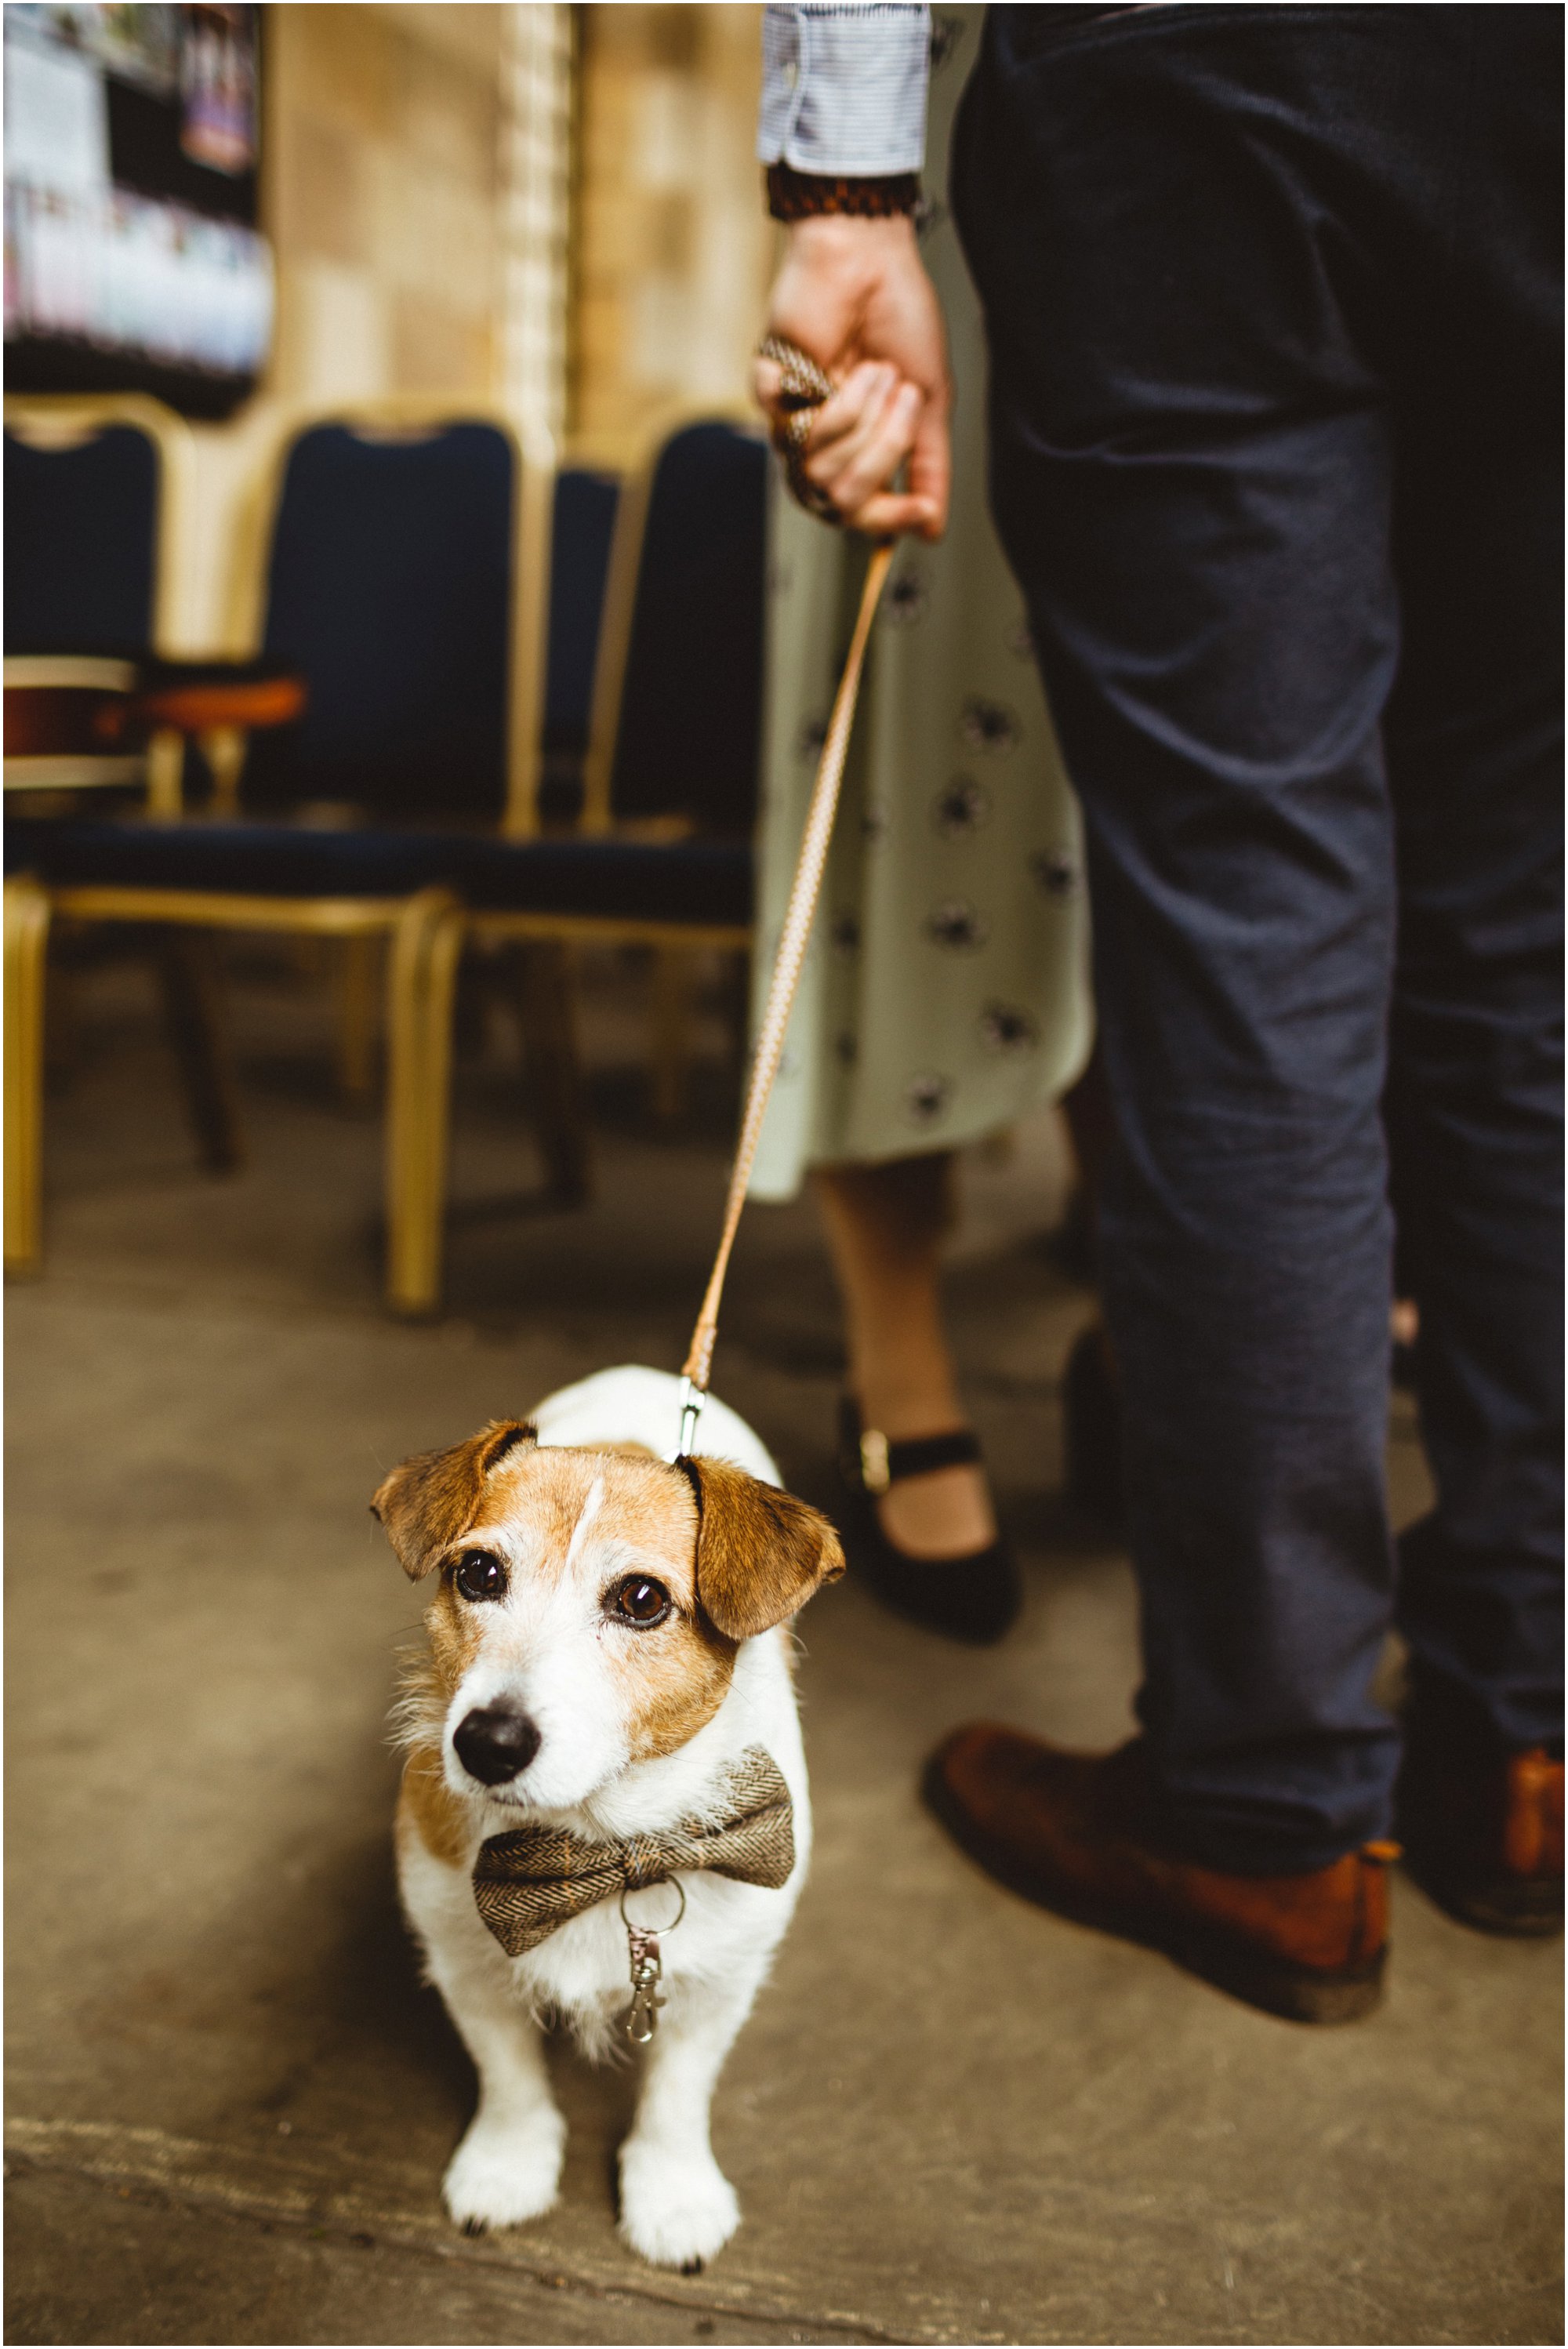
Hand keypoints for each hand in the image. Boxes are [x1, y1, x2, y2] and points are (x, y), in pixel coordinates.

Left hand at [754, 213, 950, 538]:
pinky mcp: (769, 392)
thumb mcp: (930, 399)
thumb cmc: (900, 318)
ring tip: (875, 371)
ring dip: (862, 419)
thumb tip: (932, 528)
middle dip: (883, 450)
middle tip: (900, 396)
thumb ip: (928, 465)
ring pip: (821, 469)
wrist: (871, 259)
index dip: (892, 519)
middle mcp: (825, 441)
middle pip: (845, 496)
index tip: (920, 509)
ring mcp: (794, 419)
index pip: (864, 512)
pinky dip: (835, 399)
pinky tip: (841, 362)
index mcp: (862, 446)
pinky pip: (796, 431)